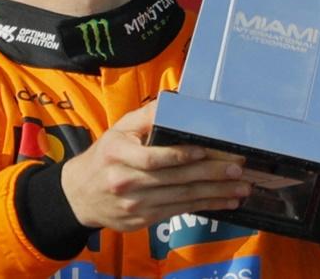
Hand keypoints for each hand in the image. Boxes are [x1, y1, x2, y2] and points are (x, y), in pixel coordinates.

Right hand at [60, 102, 249, 231]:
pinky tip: (225, 202)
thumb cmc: (106, 156)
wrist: (79, 195)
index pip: (153, 157)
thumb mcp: (118, 130)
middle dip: (210, 174)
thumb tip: (176, 100)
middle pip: (174, 179)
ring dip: (215, 193)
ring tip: (241, 188)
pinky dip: (205, 206)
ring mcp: (135, 205)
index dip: (181, 155)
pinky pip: (179, 211)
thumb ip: (147, 116)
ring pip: (182, 198)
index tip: (206, 149)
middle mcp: (125, 182)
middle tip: (237, 169)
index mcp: (118, 154)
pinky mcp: (143, 220)